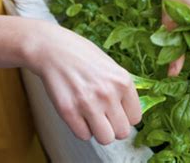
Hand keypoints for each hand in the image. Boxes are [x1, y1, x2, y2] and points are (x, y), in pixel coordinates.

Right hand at [28, 22, 141, 144]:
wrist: (53, 49)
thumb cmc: (83, 56)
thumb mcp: (112, 67)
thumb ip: (122, 90)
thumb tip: (129, 113)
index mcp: (123, 82)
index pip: (136, 118)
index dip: (126, 117)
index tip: (118, 112)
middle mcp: (108, 94)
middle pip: (122, 132)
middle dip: (114, 127)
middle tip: (105, 117)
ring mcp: (88, 104)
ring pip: (105, 139)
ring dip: (99, 131)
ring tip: (92, 118)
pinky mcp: (68, 111)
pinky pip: (84, 136)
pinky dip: (82, 129)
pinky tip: (79, 114)